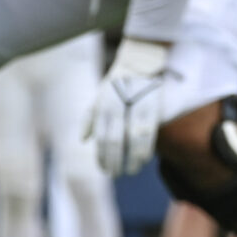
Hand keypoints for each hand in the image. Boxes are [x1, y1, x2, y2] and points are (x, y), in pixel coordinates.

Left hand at [88, 37, 170, 174]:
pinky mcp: (153, 106)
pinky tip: (144, 158)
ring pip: (133, 139)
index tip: (105, 170)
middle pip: (115, 140)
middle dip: (115, 161)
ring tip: (132, 170)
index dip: (102, 157)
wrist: (139, 62)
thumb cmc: (116, 84)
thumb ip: (89, 118)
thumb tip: (83, 140)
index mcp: (103, 106)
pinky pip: (149, 132)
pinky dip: (146, 148)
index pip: (101, 138)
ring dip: (132, 159)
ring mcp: (136, 106)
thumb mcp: (98, 96)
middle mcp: (117, 106)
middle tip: (116, 174)